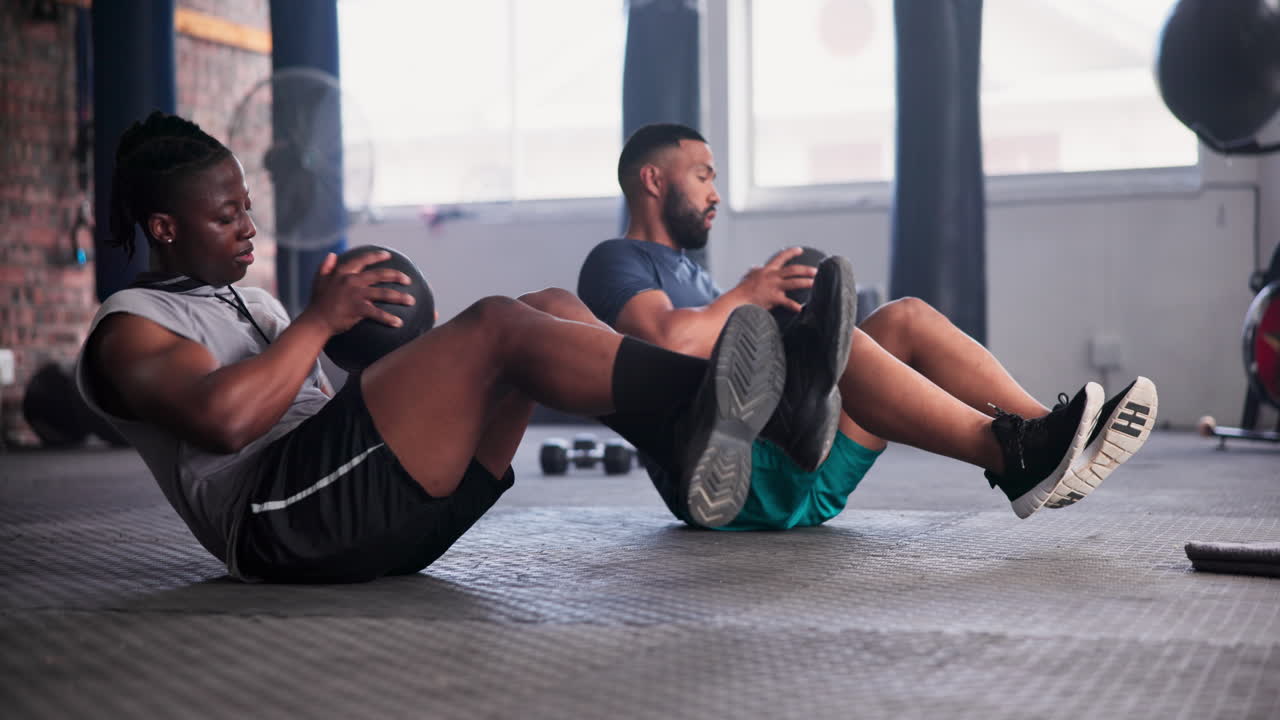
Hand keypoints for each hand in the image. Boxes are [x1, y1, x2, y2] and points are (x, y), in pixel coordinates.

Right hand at [299, 250, 415, 335]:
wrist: (315, 321)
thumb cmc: (318, 303)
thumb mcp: (319, 281)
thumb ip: (325, 267)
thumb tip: (331, 254)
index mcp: (343, 273)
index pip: (362, 260)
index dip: (376, 256)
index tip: (388, 255)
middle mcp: (352, 281)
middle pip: (380, 275)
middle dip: (397, 275)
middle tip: (408, 279)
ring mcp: (356, 294)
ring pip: (384, 293)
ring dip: (400, 297)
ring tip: (412, 300)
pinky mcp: (358, 308)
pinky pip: (378, 313)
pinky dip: (389, 318)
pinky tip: (399, 323)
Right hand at [733, 246, 815, 313]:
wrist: (737, 299)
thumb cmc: (742, 290)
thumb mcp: (749, 276)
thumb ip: (755, 271)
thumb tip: (755, 268)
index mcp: (767, 270)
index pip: (780, 258)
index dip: (791, 253)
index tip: (800, 250)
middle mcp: (772, 276)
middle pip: (793, 270)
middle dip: (806, 269)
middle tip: (815, 270)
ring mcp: (774, 286)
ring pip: (794, 282)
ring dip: (806, 282)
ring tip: (814, 283)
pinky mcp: (774, 298)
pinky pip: (787, 302)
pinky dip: (795, 306)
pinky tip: (801, 308)